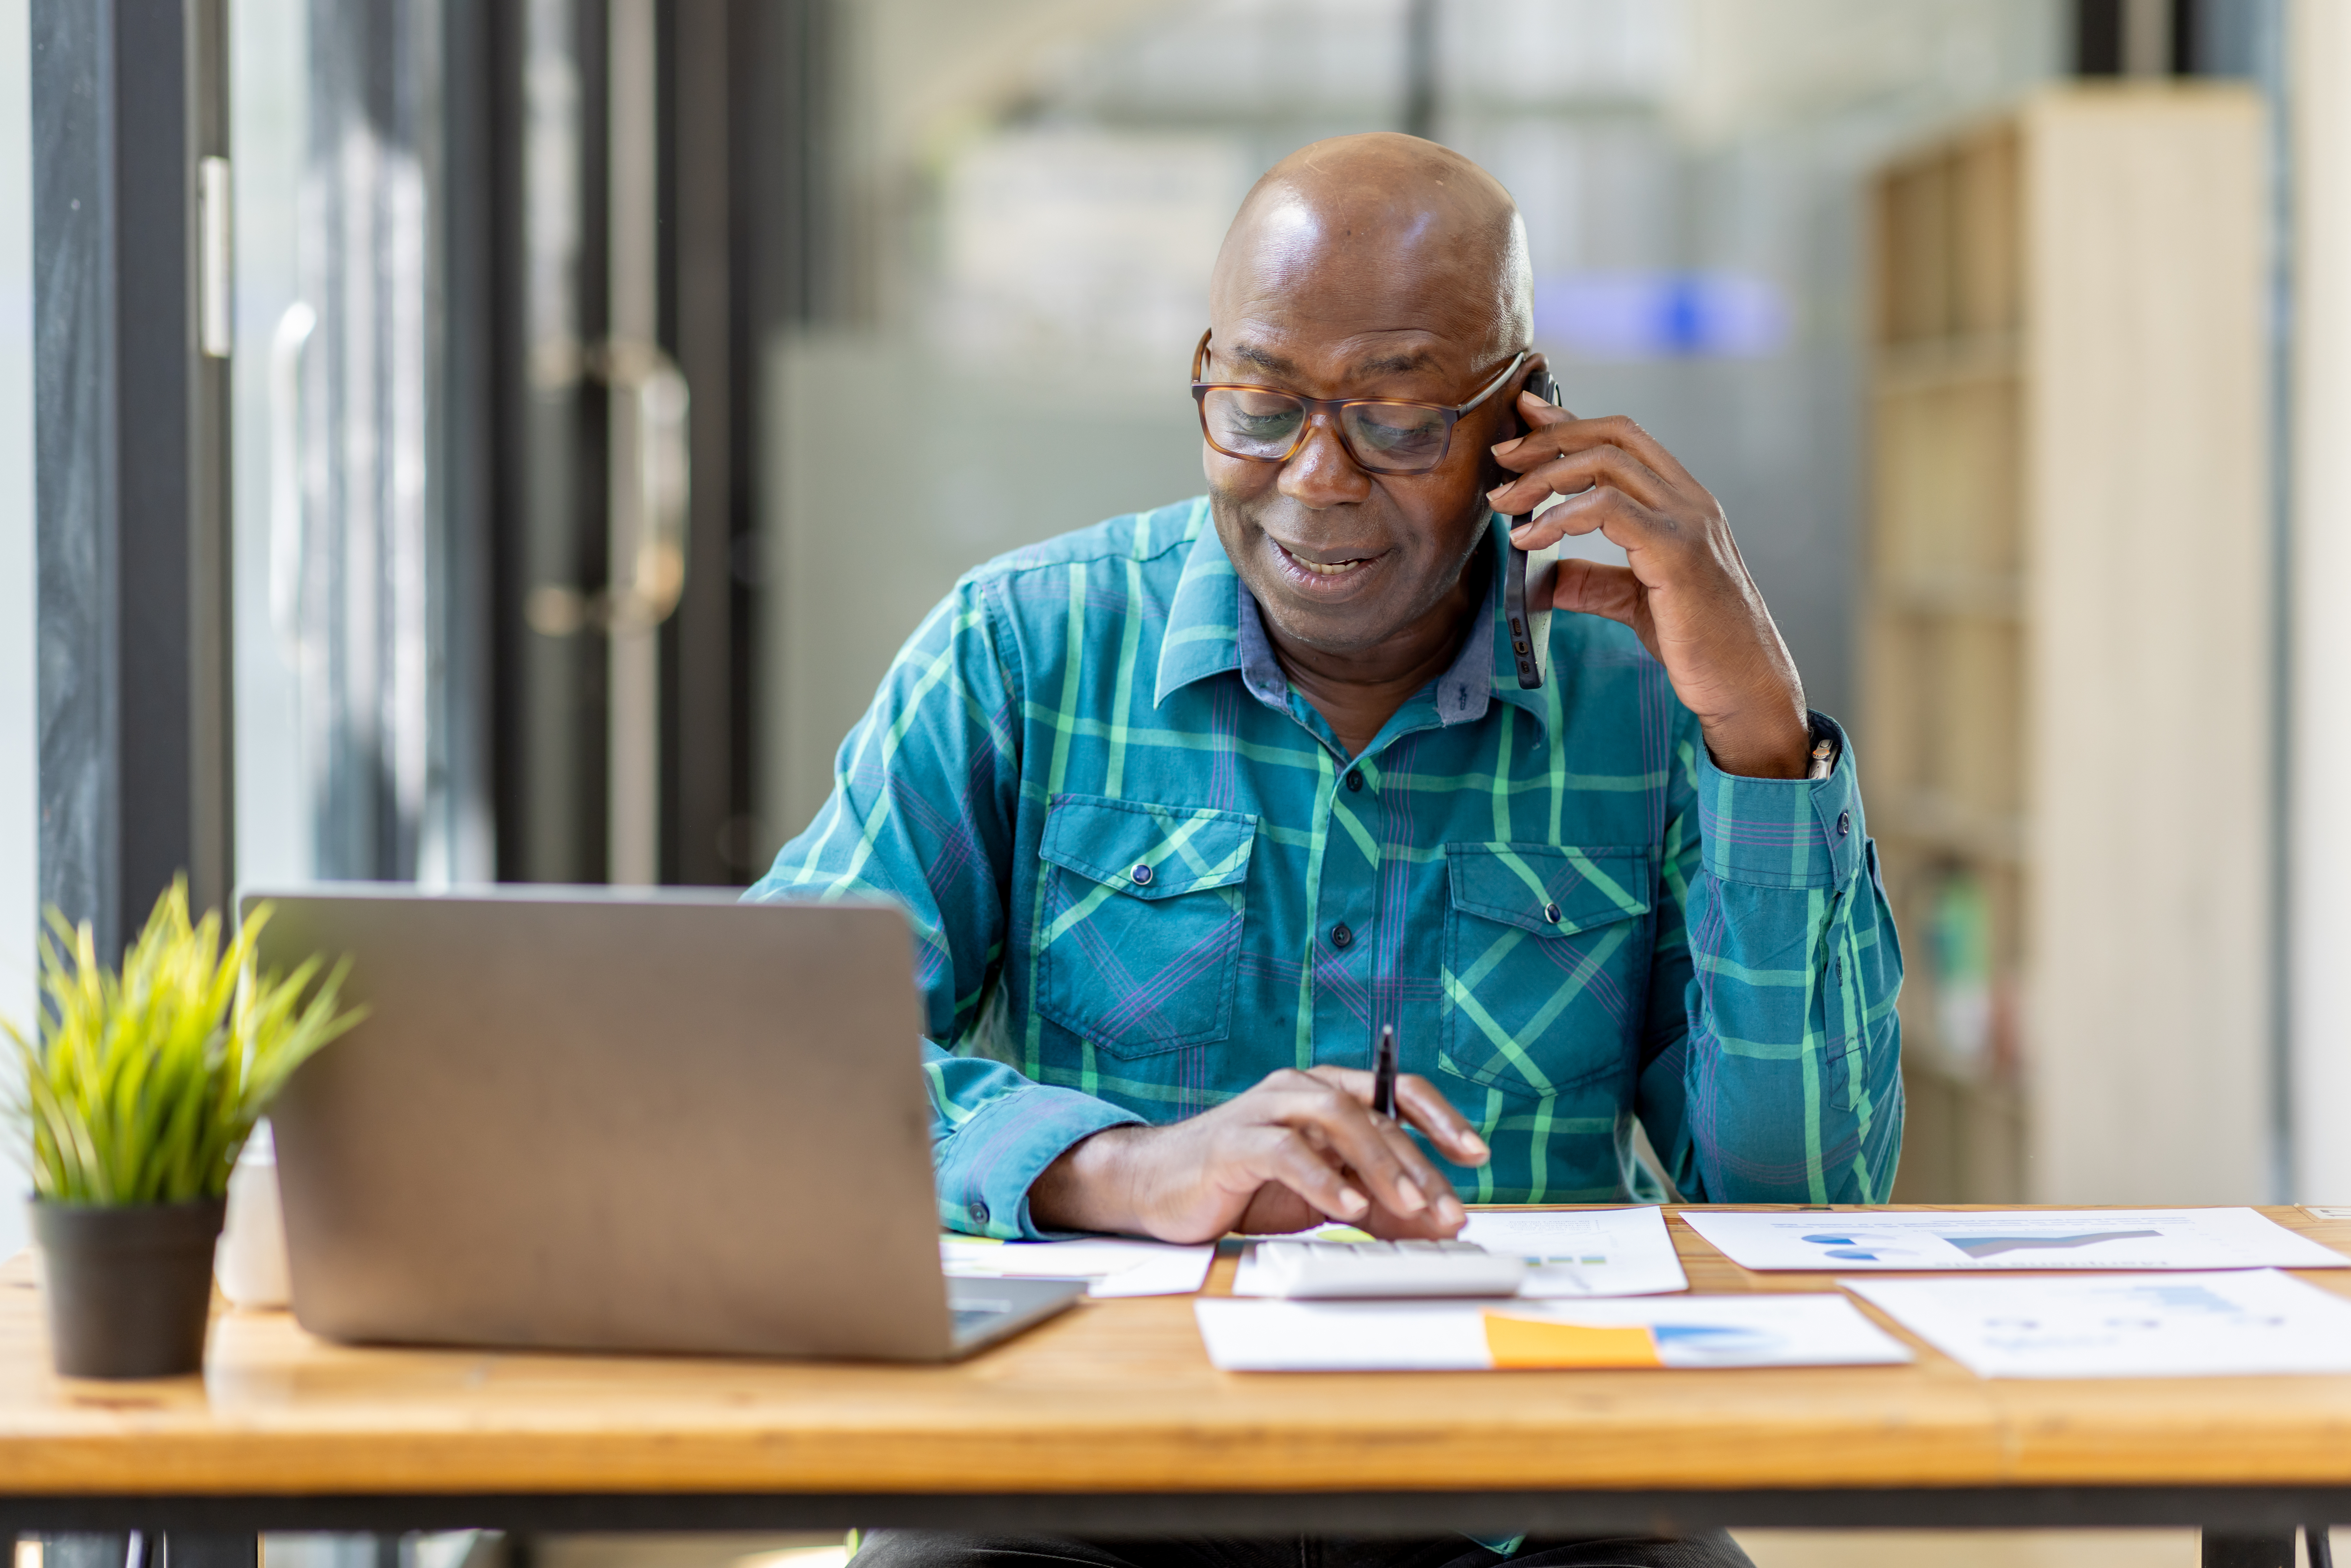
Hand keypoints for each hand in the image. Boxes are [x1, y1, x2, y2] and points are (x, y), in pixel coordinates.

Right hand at [1028, 1066, 1490, 1243]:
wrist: (1161, 1189)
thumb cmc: (1246, 1186)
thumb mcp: (1326, 1196)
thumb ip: (1378, 1206)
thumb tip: (1436, 1226)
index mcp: (1328, 1094)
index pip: (1399, 1092)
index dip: (1442, 1119)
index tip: (1477, 1155)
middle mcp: (1301, 1090)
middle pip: (1377, 1115)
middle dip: (1420, 1165)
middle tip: (1450, 1210)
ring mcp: (1266, 1109)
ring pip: (1338, 1119)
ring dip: (1380, 1164)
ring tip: (1410, 1206)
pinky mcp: (1235, 1141)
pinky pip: (1287, 1151)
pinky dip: (1323, 1179)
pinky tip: (1349, 1206)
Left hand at [1487, 394, 1810, 778]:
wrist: (1746, 685)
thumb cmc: (1700, 643)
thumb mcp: (1636, 602)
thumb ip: (1593, 583)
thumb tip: (1544, 576)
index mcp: (1683, 503)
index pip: (1625, 439)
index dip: (1571, 420)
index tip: (1526, 413)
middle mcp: (1690, 501)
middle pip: (1613, 436)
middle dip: (1551, 438)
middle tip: (1501, 458)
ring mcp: (1687, 523)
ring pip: (1607, 464)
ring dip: (1545, 476)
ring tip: (1505, 501)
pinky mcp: (1677, 553)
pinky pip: (1609, 509)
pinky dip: (1560, 517)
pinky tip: (1530, 538)